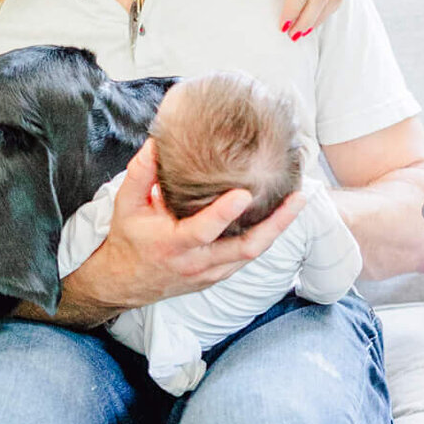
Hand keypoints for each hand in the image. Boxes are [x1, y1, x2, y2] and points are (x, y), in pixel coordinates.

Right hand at [62, 139, 306, 317]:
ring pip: (253, 254)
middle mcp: (197, 262)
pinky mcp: (218, 275)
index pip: (203, 230)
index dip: (223, 213)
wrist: (125, 282)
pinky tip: (279, 216)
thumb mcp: (126, 204)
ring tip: (298, 201)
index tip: (244, 193)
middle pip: (246, 248)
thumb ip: (141, 173)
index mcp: (173, 245)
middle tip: (298, 198)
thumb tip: (158, 142)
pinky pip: (248, 256)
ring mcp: (211, 272)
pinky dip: (266, 236)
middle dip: (277, 224)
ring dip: (278, 229)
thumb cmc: (128, 239)